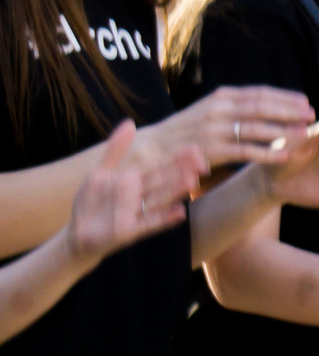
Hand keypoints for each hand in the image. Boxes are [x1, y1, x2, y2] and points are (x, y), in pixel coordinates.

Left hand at [65, 122, 203, 264]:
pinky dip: (165, 219)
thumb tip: (130, 122)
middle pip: (163, 180)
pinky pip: (150, 224)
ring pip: (159, 198)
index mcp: (135, 178)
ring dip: (175, 190)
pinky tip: (181, 212)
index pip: (159, 164)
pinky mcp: (131, 231)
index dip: (176, 157)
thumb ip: (115, 149)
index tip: (196, 148)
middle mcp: (141, 195)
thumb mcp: (100, 172)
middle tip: (203, 162)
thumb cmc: (91, 202)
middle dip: (181, 171)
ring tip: (193, 181)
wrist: (79, 233)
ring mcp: (137, 213)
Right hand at [140, 86, 318, 173]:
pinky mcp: (212, 149)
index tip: (305, 101)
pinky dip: (267, 153)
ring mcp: (215, 129)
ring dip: (285, 131)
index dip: (285, 97)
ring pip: (257, 128)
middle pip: (262, 107)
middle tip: (312, 116)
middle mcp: (219, 109)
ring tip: (306, 135)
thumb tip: (268, 105)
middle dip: (290, 111)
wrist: (154, 149)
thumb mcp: (210, 110)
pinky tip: (285, 156)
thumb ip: (235, 107)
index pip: (260, 93)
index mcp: (221, 96)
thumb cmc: (187, 131)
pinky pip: (246, 151)